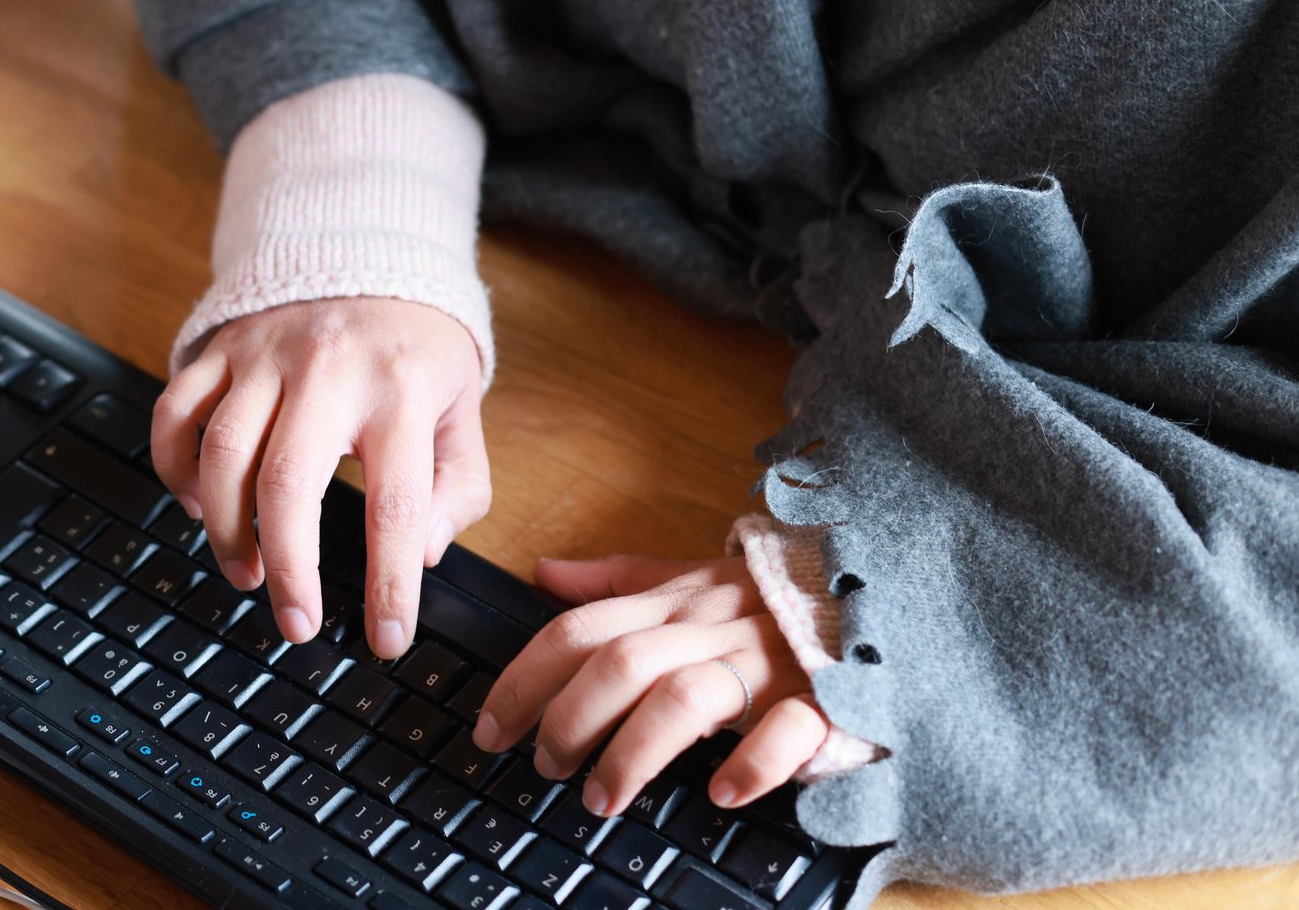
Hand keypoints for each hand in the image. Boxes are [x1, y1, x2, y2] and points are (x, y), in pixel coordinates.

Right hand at [151, 297, 488, 656]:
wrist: (368, 250)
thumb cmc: (416, 351)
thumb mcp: (463, 411)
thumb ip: (458, 487)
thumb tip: (423, 553)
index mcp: (403, 388)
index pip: (396, 504)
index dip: (389, 583)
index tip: (386, 639)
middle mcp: (329, 367)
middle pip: (288, 482)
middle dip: (289, 569)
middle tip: (298, 625)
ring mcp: (266, 352)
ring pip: (222, 451)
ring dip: (225, 529)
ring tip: (247, 573)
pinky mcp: (222, 346)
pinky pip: (175, 411)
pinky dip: (174, 468)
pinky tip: (198, 505)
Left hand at [473, 553, 834, 814]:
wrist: (884, 590)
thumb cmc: (774, 596)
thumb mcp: (693, 577)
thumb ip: (618, 580)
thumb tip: (542, 573)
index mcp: (676, 602)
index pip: (579, 631)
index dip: (524, 679)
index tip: (489, 728)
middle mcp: (713, 627)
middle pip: (619, 664)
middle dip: (567, 720)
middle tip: (542, 769)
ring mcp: (769, 662)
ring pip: (684, 698)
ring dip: (632, 752)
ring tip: (600, 799)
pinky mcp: (827, 698)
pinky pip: (788, 729)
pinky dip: (753, 762)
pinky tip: (722, 792)